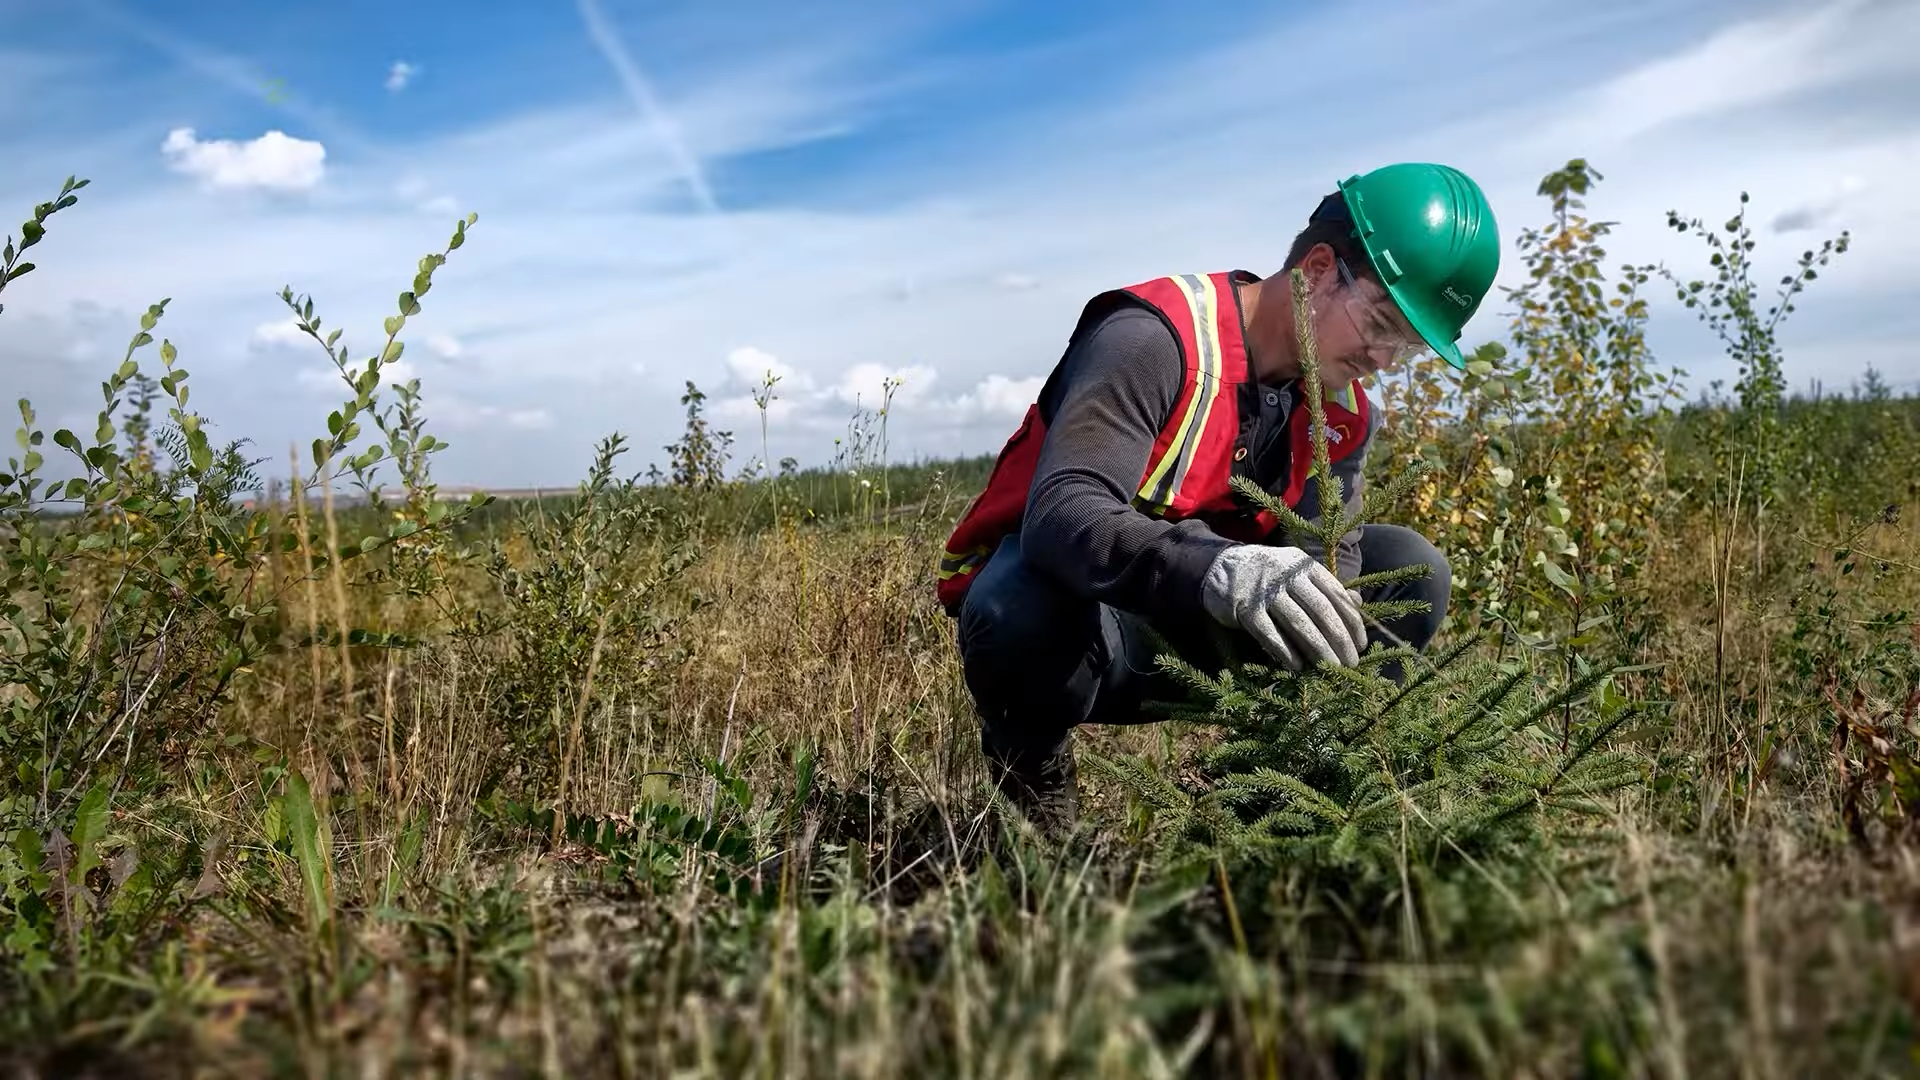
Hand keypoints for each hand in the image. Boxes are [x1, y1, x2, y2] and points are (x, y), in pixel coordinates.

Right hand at [1200, 545, 1367, 670]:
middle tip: (1351, 663)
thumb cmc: (1268, 576)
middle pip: (1321, 610)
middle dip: (1339, 639)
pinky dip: (1285, 651)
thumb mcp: (1298, 573)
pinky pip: (1269, 633)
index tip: (1361, 645)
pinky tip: (1297, 666)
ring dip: (1318, 648)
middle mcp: (1286, 574)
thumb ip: (1326, 587)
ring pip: (1298, 623)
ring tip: (1331, 668)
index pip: (1335, 595)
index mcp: (1304, 565)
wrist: (1220, 568)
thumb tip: (1359, 603)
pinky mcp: (1245, 607)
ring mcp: (1264, 590)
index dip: (1352, 622)